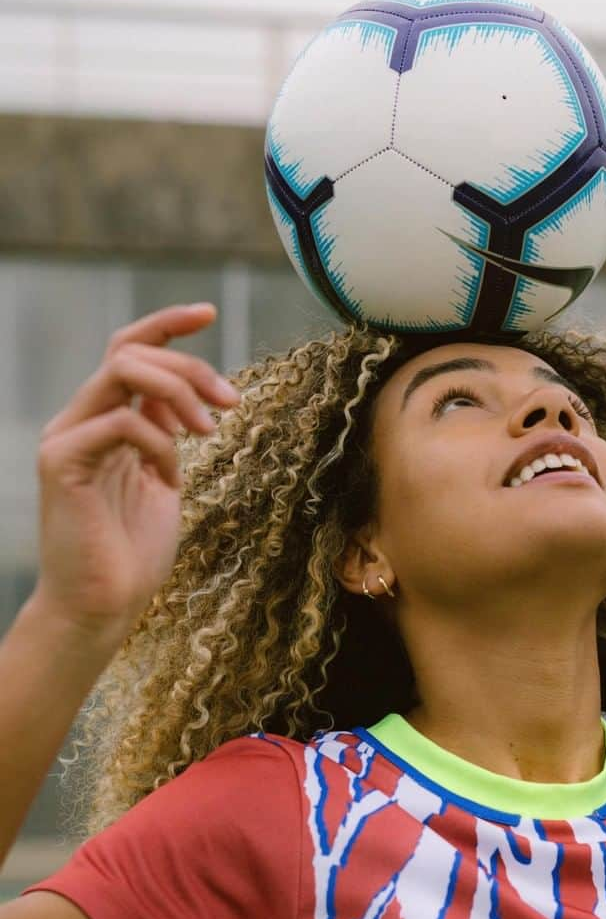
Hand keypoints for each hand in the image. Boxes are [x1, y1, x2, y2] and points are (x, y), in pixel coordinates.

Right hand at [29, 303, 239, 645]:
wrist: (102, 607)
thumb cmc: (133, 553)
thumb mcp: (162, 482)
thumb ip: (167, 437)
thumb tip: (184, 401)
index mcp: (104, 421)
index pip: (128, 350)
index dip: (167, 324)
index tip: (209, 312)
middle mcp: (80, 420)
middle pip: (130, 351)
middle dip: (191, 366)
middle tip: (230, 402)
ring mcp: (67, 438)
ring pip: (122, 370)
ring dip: (179, 389)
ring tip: (209, 428)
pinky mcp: (62, 463)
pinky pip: (120, 422)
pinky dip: (158, 441)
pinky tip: (169, 476)